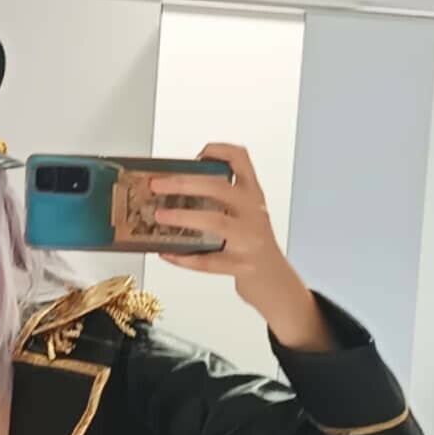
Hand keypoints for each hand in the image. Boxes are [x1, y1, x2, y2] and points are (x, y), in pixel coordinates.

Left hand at [150, 143, 329, 345]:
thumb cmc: (252, 247)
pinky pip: (208, 261)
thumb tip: (172, 194)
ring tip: (160, 216)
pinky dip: (184, 257)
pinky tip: (167, 252)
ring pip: (215, 221)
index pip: (241, 160)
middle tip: (158, 186)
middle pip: (218, 187)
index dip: (218, 151)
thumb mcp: (244, 216)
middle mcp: (253, 212)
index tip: (196, 156)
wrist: (276, 283)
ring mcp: (249, 239)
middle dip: (183, 183)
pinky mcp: (242, 265)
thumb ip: (219, 203)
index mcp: (252, 195)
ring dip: (182, 216)